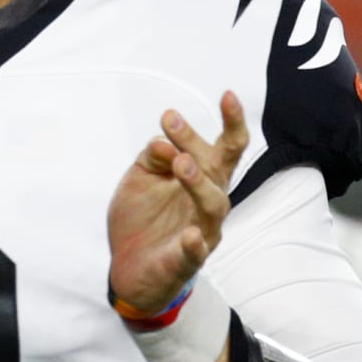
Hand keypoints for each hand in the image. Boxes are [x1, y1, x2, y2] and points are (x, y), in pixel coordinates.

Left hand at [106, 92, 248, 314]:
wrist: (129, 267)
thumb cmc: (142, 218)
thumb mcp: (140, 177)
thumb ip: (153, 156)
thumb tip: (162, 141)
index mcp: (202, 177)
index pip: (224, 146)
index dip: (232, 120)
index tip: (226, 94)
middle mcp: (208, 200)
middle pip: (221, 168)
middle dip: (208, 142)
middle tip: (173, 122)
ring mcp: (202, 231)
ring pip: (212, 205)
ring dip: (197, 182)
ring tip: (180, 163)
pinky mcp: (186, 259)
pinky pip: (196, 252)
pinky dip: (194, 244)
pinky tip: (190, 236)